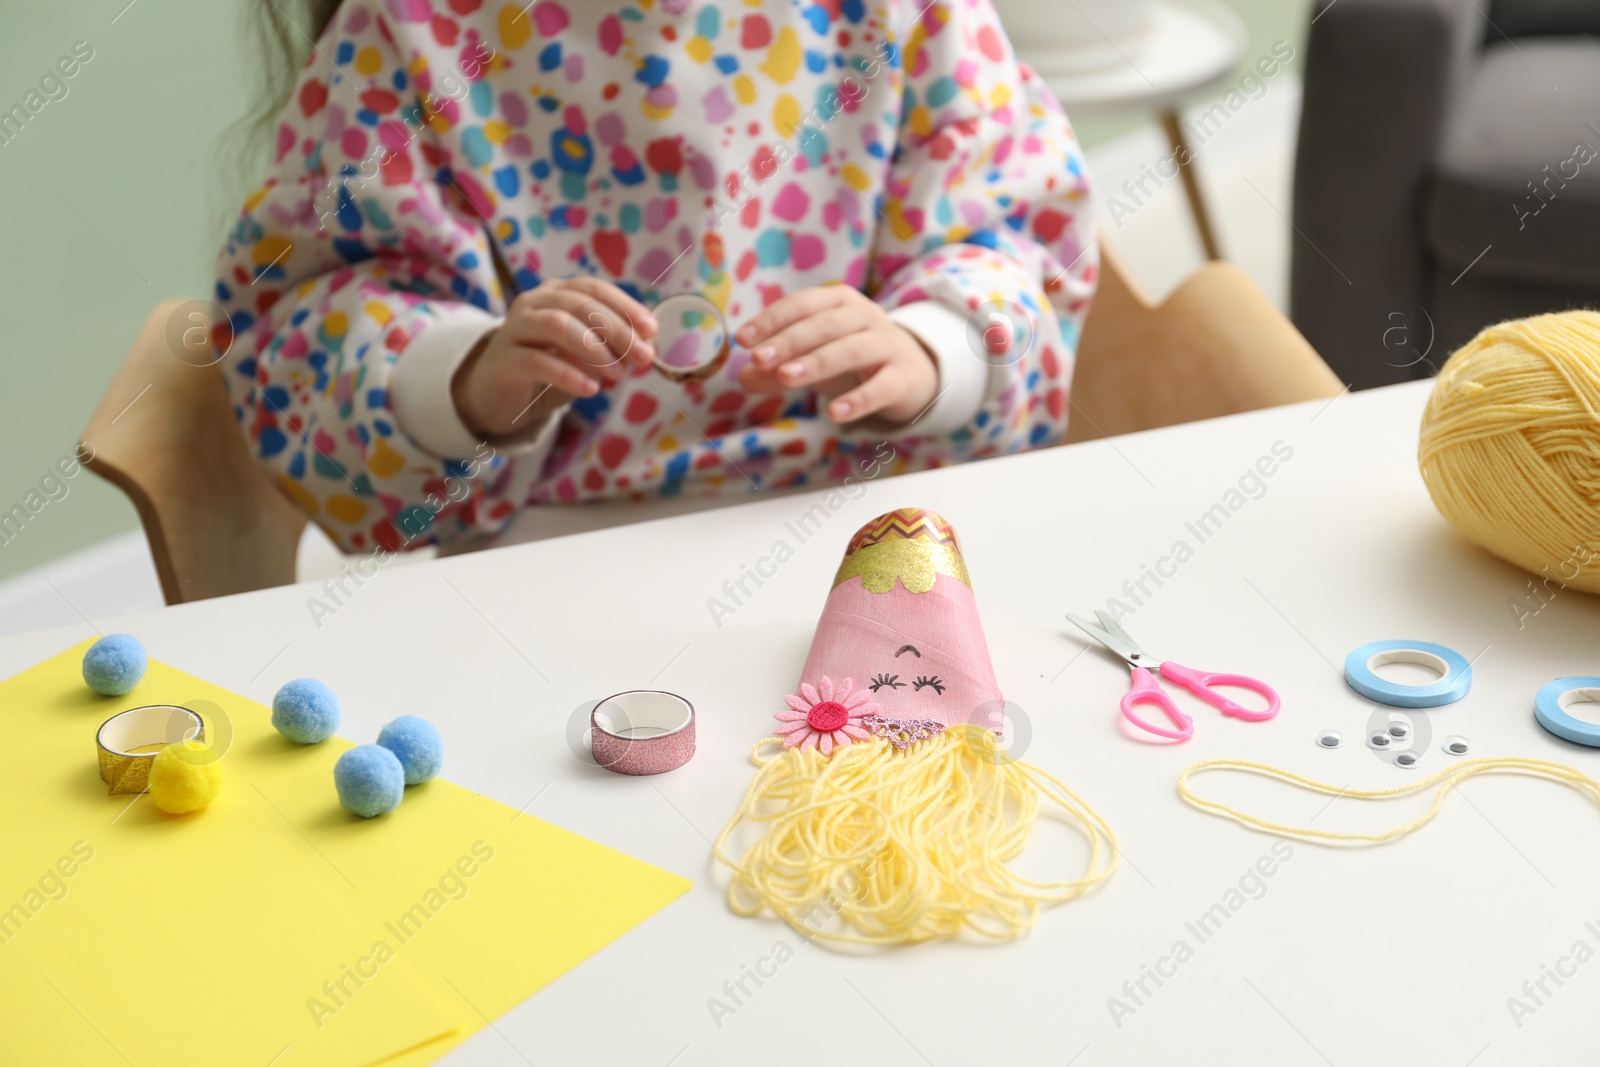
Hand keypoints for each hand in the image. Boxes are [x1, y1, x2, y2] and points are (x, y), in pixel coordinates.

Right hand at [452, 278, 657, 440]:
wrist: (499, 395)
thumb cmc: (548, 369)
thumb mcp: (585, 356)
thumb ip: (613, 346)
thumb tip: (648, 344)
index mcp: (555, 293)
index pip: (593, 288)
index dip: (625, 306)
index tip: (651, 329)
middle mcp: (533, 303)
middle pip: (579, 304)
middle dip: (617, 330)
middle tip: (643, 356)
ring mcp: (515, 328)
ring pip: (557, 324)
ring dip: (594, 348)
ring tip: (617, 374)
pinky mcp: (505, 359)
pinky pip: (538, 361)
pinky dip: (568, 374)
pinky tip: (590, 389)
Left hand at [736, 287, 937, 424]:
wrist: (911, 372)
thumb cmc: (852, 360)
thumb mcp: (812, 359)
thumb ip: (777, 368)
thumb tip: (744, 378)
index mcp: (839, 302)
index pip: (802, 304)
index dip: (772, 320)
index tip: (743, 339)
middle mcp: (865, 316)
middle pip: (825, 325)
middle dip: (790, 341)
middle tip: (759, 358)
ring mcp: (887, 345)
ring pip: (851, 350)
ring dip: (817, 363)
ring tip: (786, 378)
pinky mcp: (903, 378)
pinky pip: (881, 387)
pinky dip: (858, 400)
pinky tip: (835, 414)